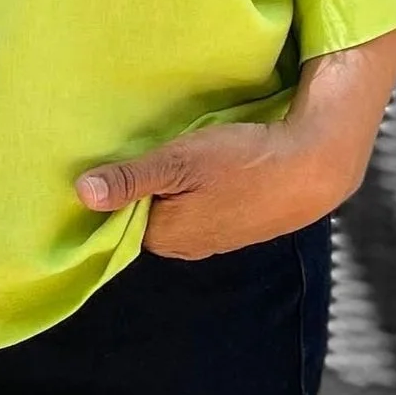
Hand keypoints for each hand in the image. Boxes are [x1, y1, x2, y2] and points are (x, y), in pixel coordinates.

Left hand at [74, 17, 395, 258]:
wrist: (312, 168)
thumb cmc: (243, 162)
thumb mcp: (180, 162)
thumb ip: (132, 179)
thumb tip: (82, 193)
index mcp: (166, 237)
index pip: (117, 218)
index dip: (110, 189)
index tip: (101, 160)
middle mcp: (186, 246)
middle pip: (144, 213)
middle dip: (137, 186)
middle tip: (135, 148)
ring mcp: (213, 238)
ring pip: (173, 208)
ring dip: (168, 186)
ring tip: (170, 153)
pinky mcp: (236, 223)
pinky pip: (200, 206)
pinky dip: (194, 188)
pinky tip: (202, 165)